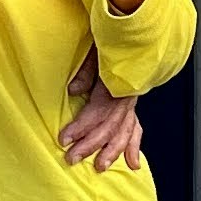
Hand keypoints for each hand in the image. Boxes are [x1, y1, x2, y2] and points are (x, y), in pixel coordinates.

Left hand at [62, 51, 146, 174]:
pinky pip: (135, 128)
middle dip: (91, 145)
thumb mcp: (95, 51)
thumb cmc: (113, 40)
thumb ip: (85, 72)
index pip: (98, 112)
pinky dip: (133, 146)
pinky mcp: (131, 104)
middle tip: (73, 158)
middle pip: (109, 127)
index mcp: (117, 84)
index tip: (65, 138)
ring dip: (111, 151)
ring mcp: (131, 102)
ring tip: (99, 167)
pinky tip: (132, 163)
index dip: (81, 127)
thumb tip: (74, 91)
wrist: (134, 33)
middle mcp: (126, 97)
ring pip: (124, 132)